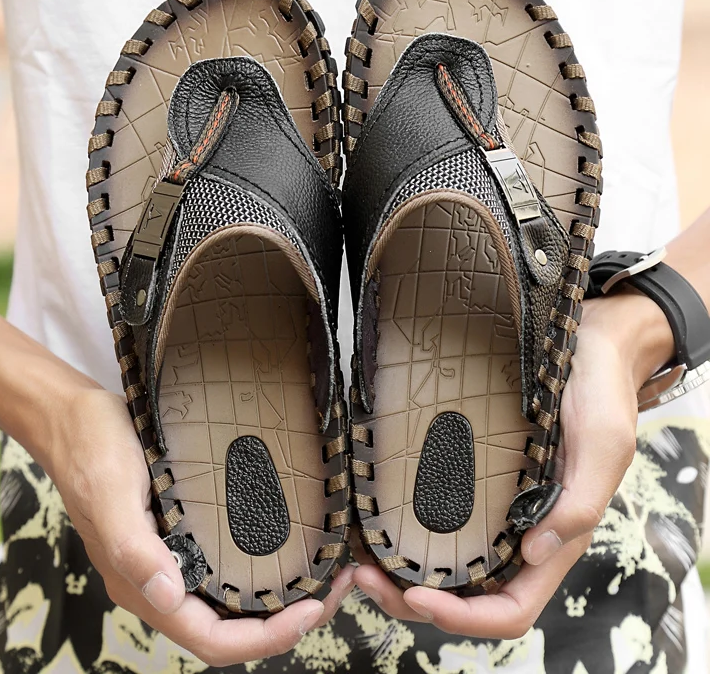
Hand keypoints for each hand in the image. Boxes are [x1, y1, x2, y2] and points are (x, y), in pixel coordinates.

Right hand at [42, 386, 354, 666]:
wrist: (73, 417)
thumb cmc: (91, 450)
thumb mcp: (111, 494)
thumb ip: (134, 550)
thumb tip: (169, 598)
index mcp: (143, 586)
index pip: (212, 640)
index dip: (265, 638)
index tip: (313, 610)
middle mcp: (160, 581)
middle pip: (231, 627)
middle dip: (286, 620)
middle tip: (335, 587)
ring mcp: (171, 557)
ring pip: (232, 599)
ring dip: (279, 596)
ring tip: (325, 569)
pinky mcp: (180, 530)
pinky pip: (226, 563)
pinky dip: (262, 564)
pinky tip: (290, 541)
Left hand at [354, 287, 673, 637]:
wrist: (588, 344)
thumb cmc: (599, 392)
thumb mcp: (604, 442)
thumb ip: (580, 501)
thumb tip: (534, 553)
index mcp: (555, 537)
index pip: (511, 608)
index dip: (466, 619)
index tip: (418, 597)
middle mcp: (521, 531)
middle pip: (468, 598)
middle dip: (416, 602)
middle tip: (366, 579)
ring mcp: (496, 508)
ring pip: (448, 567)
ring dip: (403, 575)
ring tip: (359, 561)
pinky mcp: (476, 478)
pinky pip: (440, 520)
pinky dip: (407, 534)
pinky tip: (375, 520)